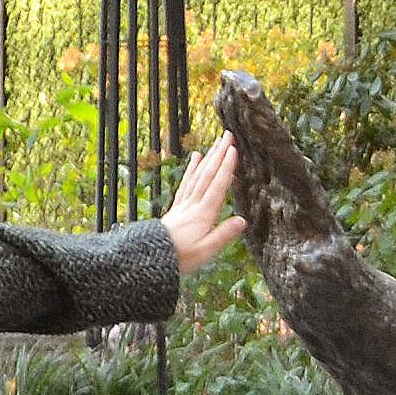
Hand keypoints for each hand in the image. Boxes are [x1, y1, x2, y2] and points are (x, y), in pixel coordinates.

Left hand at [161, 133, 244, 274]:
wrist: (153, 259)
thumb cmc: (181, 257)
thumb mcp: (206, 251)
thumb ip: (223, 235)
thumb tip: (242, 221)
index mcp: (203, 214)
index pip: (217, 186)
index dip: (226, 167)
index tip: (233, 149)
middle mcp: (193, 205)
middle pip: (208, 175)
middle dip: (219, 154)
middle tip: (228, 136)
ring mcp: (184, 204)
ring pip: (198, 175)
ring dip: (208, 158)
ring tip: (215, 143)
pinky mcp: (178, 207)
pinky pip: (187, 183)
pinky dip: (192, 168)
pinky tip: (195, 158)